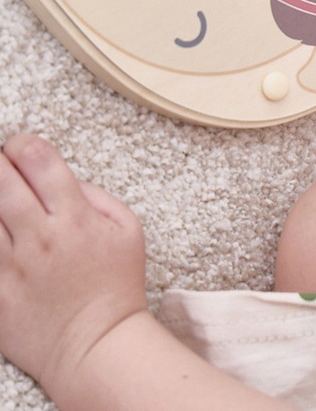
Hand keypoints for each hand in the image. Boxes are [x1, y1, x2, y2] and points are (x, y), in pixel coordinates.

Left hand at [0, 134, 146, 394]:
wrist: (96, 345)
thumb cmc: (116, 286)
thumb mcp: (129, 230)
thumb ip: (97, 196)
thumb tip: (63, 179)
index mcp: (75, 218)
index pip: (39, 160)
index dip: (23, 144)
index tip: (20, 146)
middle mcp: (40, 237)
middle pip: (2, 180)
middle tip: (0, 163)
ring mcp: (12, 266)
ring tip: (0, 198)